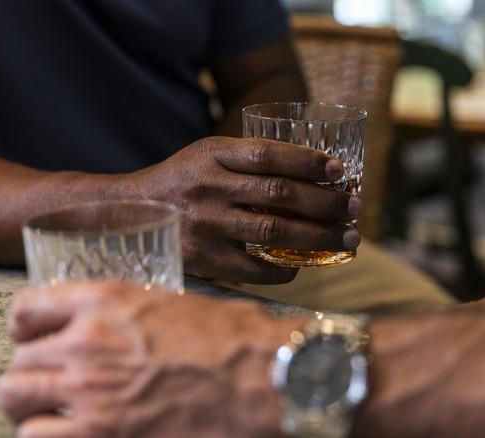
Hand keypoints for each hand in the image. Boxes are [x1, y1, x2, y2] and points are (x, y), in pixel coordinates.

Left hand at [0, 282, 304, 437]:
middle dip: (33, 375)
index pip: (27, 308)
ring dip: (33, 409)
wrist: (267, 378)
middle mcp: (85, 342)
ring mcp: (88, 392)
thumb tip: (115, 329)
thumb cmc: (237, 341)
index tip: (35, 340)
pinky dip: (48, 437)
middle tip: (53, 387)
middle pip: (18, 361)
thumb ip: (128, 315)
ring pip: (14, 398)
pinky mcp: (99, 436)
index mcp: (104, 301)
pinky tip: (73, 435)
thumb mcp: (176, 304)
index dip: (27, 329)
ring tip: (57, 416)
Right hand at [129, 136, 361, 283]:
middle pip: (280, 193)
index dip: (309, 161)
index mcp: (212, 155)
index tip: (340, 170)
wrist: (129, 214)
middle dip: (326, 202)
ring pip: (275, 230)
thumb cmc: (180, 182)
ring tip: (347, 239)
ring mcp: (206, 224)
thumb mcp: (206, 155)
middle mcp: (209, 187)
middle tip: (355, 209)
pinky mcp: (203, 259)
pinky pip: (254, 268)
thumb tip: (312, 171)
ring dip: (318, 236)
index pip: (268, 154)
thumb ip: (247, 158)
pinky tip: (303, 266)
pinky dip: (285, 268)